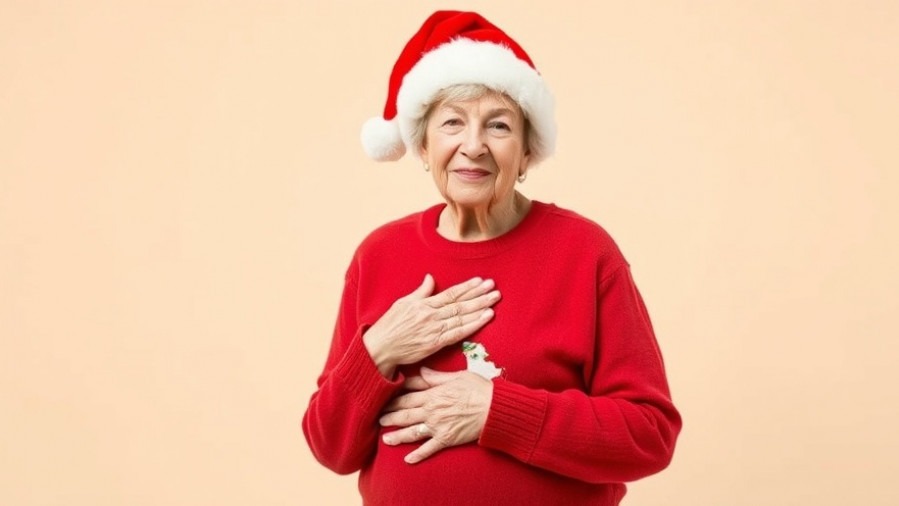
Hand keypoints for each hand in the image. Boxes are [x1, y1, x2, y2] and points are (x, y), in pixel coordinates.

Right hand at [363, 275, 499, 376]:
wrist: (380, 348)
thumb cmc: (389, 326)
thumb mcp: (402, 303)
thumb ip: (420, 292)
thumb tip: (430, 278)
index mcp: (424, 304)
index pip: (451, 293)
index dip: (467, 287)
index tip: (480, 281)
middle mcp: (431, 315)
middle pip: (460, 303)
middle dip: (479, 295)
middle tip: (494, 288)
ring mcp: (434, 329)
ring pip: (462, 316)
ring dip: (480, 308)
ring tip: (494, 301)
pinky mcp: (436, 343)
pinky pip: (459, 333)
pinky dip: (473, 325)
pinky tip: (485, 319)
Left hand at [379, 367, 492, 463]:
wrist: (494, 408)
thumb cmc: (479, 389)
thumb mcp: (457, 376)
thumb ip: (436, 377)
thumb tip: (421, 371)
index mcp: (433, 394)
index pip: (407, 397)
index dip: (393, 399)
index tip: (383, 400)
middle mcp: (431, 411)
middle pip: (405, 414)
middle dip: (390, 417)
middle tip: (378, 419)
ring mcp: (438, 426)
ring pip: (412, 432)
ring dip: (397, 436)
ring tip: (386, 439)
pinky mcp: (446, 439)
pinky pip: (429, 449)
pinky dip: (418, 455)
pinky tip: (408, 460)